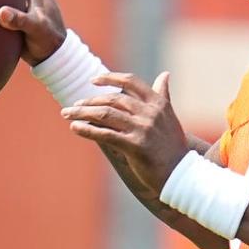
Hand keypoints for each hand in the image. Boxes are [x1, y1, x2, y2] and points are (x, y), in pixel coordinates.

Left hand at [61, 71, 187, 193]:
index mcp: (159, 103)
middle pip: (113, 99)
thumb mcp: (170, 116)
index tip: (93, 80)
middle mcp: (151, 113)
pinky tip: (74, 128)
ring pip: (106, 114)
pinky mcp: (135, 146)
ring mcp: (143, 129)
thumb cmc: (173, 147)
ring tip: (67, 113)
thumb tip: (165, 74)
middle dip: (90, 100)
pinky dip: (87, 130)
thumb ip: (163, 95)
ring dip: (82, 112)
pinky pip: (105, 135)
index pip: (131, 82)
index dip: (110, 78)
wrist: (181, 174)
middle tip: (74, 105)